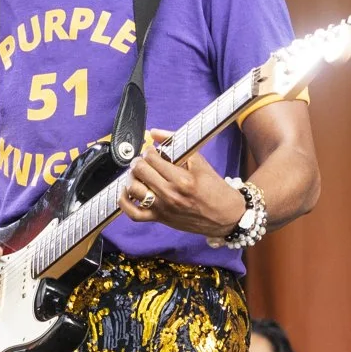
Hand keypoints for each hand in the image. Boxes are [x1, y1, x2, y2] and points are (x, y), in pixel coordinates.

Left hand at [119, 131, 247, 236]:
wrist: (226, 216)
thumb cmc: (215, 189)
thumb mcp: (200, 162)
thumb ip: (177, 144)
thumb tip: (155, 132)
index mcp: (182, 179)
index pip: (152, 158)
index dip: (149, 150)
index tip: (152, 150)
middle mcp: (170, 194)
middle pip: (140, 171)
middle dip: (139, 161)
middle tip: (144, 159)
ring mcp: (163, 208)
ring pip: (134, 189)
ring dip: (132, 177)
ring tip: (138, 173)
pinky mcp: (160, 219)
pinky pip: (133, 214)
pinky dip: (124, 202)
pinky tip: (127, 192)